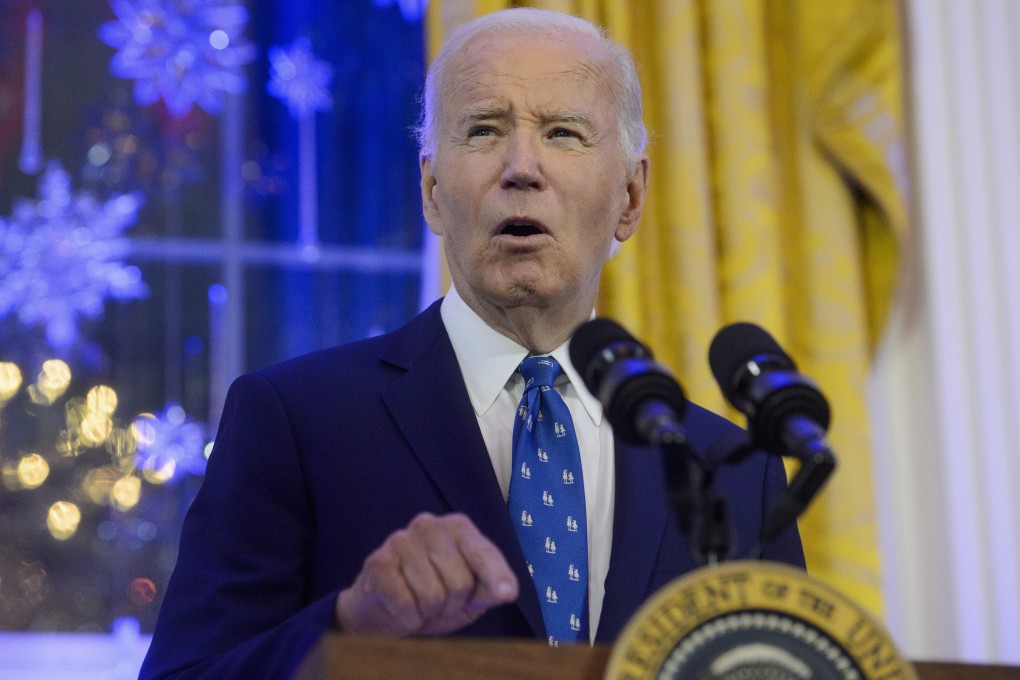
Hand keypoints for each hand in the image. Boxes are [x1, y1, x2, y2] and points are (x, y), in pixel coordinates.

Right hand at [335, 512, 518, 635]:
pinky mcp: (378, 562)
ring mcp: (400, 540)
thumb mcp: (469, 596)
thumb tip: (506, 592)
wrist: (382, 608)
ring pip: (433, 595)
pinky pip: (405, 604)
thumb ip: (489, 590)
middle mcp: (429, 525)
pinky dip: (408, 618)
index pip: (484, 554)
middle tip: (440, 604)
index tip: (508, 594)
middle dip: (452, 605)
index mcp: (458, 527)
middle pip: (460, 582)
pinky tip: (401, 608)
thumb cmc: (434, 596)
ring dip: (428, 612)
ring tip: (420, 604)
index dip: (497, 576)